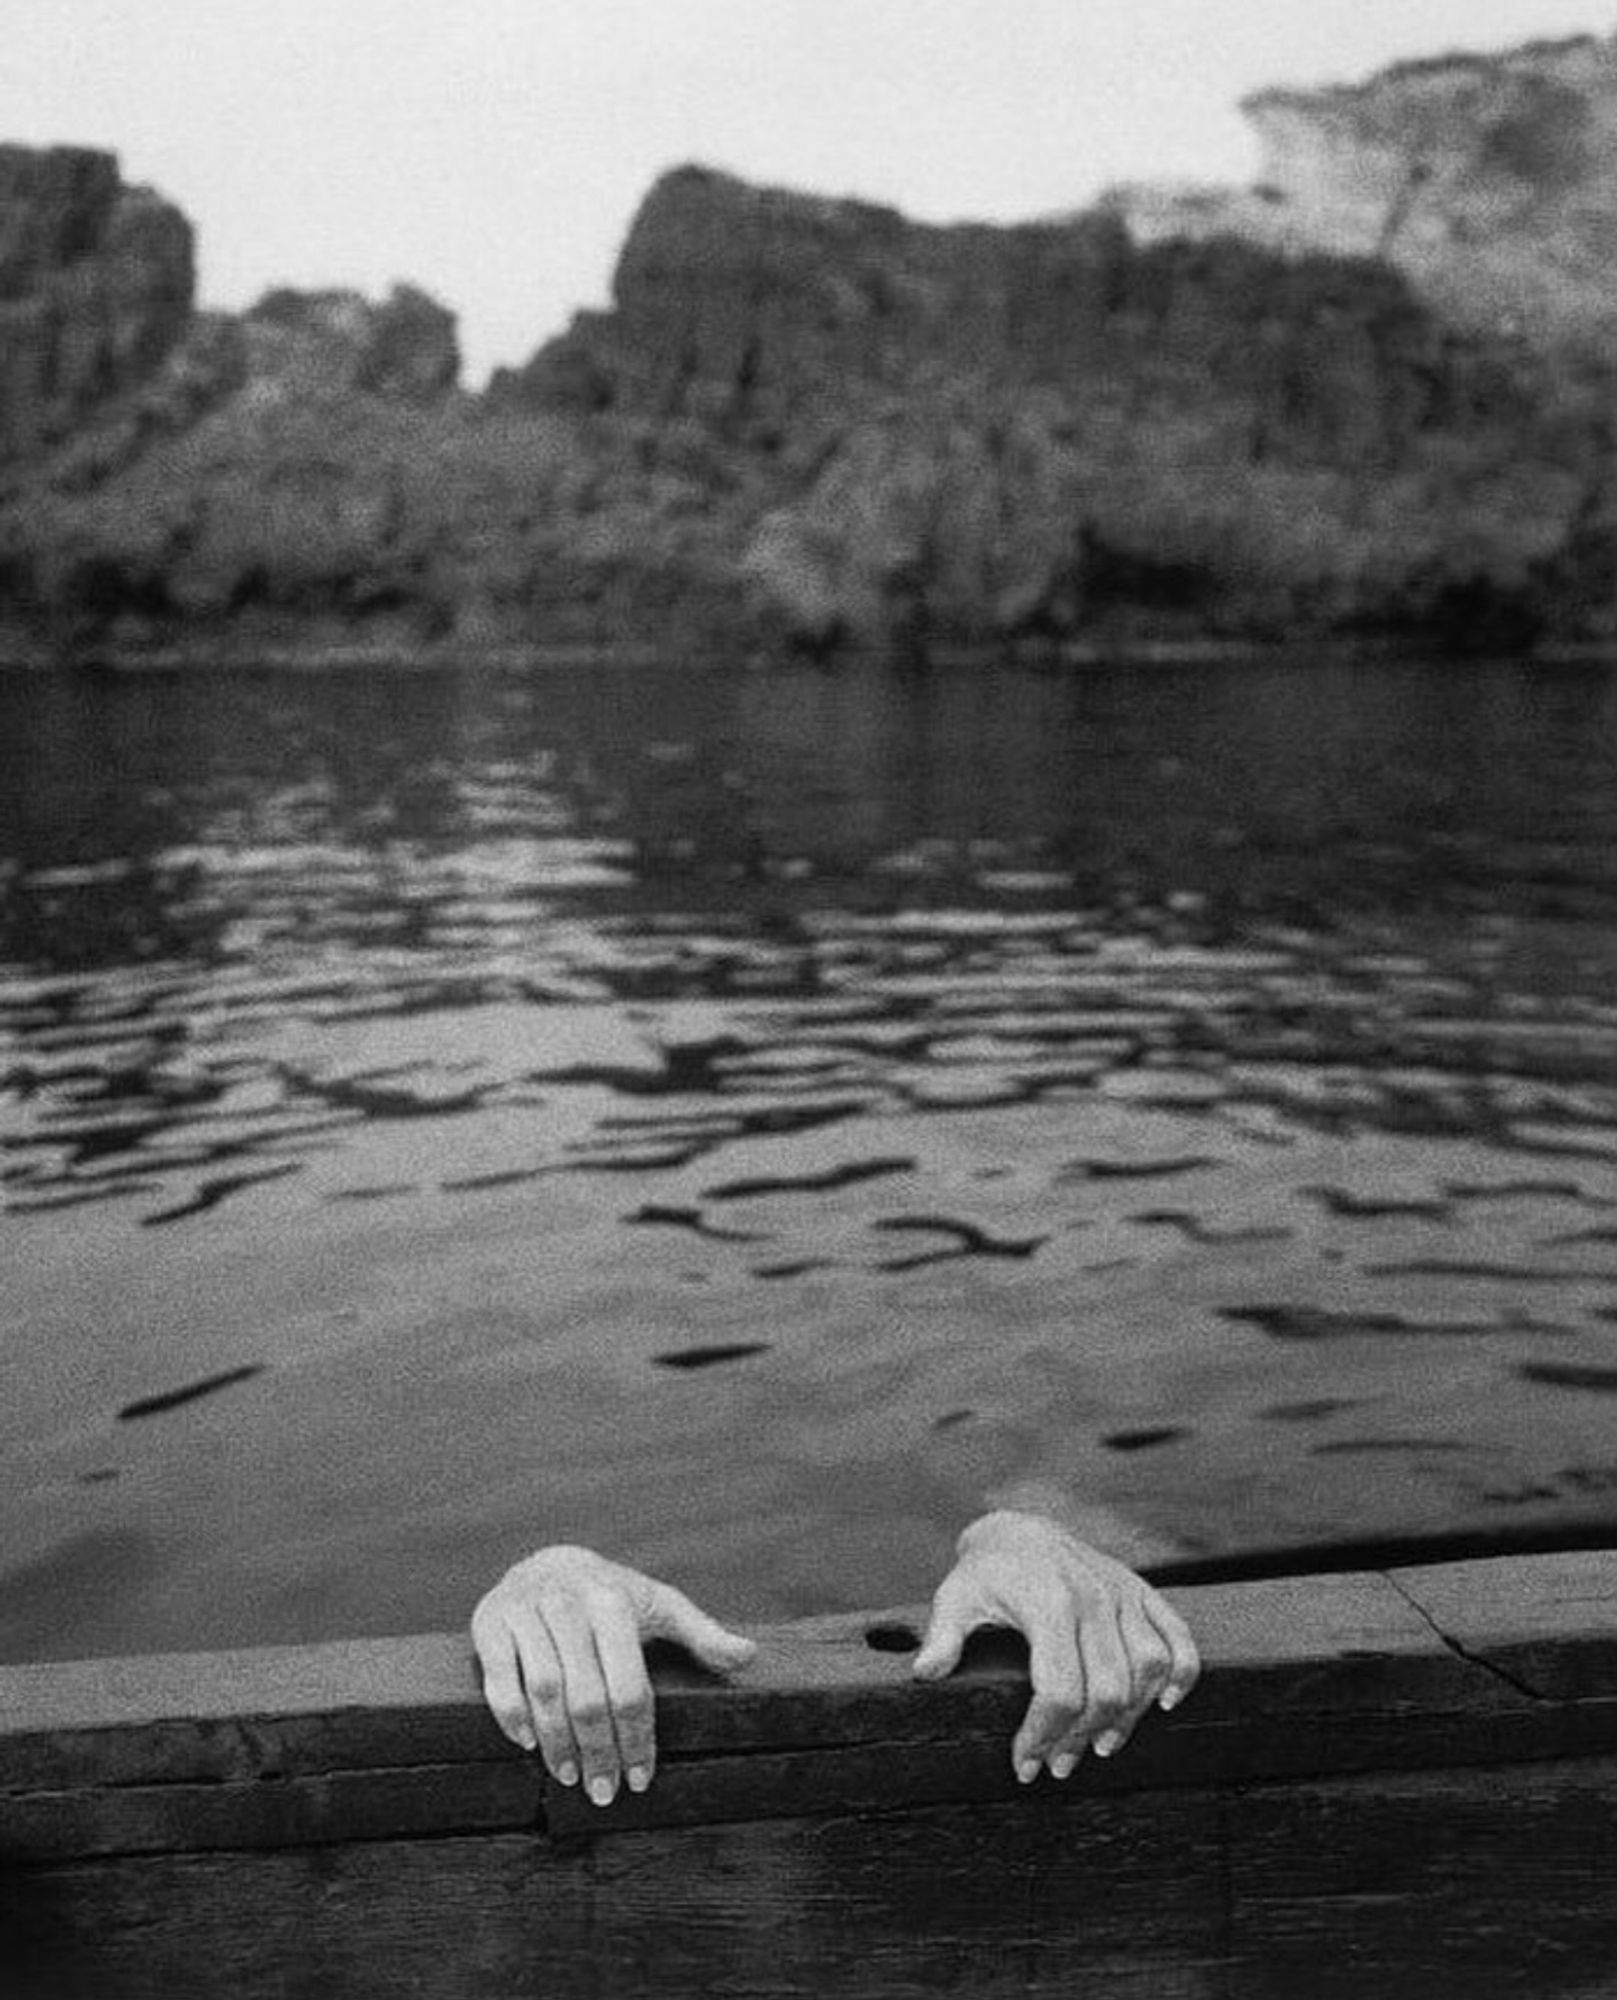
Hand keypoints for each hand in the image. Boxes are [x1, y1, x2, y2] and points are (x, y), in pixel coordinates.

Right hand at [471, 1545, 755, 1805]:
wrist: (545, 1559)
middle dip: (598, 1752)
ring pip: (542, 1691)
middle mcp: (567, 1603)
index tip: (641, 1779)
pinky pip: (498, 1678)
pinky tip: (529, 1745)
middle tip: (605, 1792)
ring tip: (571, 1778)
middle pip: (586, 1696)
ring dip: (557, 1743)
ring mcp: (525, 1612)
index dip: (637, 1739)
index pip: (630, 1686)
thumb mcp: (658, 1605)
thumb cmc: (611, 1594)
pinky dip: (511, 1715)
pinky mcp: (489, 1623)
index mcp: (613, 1602)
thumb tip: (750, 1657)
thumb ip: (701, 1633)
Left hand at [912, 1510, 1198, 1781]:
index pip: (1060, 1689)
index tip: (1026, 1764)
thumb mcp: (955, 1597)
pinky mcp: (1141, 1592)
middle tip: (1057, 1765)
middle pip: (1106, 1690)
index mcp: (1048, 1603)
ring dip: (1129, 1718)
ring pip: (1146, 1670)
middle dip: (1081, 1738)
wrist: (1021, 1529)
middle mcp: (1093, 1597)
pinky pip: (1177, 1637)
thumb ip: (943, 1634)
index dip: (1043, 1735)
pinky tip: (1165, 1705)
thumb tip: (924, 1673)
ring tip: (1100, 1746)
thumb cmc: (986, 1573)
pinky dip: (1182, 1673)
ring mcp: (1121, 1593)